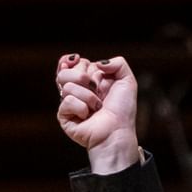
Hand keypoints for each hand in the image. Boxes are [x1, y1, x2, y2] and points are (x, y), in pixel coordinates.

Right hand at [56, 54, 140, 173]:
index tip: (77, 59)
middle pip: (64, 72)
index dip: (72, 61)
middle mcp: (77, 91)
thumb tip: (97, 63)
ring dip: (88, 96)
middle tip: (95, 88)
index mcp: (89, 80)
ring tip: (97, 107)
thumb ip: (118, 63)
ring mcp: (70, 104)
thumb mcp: (127, 81)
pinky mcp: (64, 116)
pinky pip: (67, 101)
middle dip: (82, 76)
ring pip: (66, 86)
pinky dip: (81, 107)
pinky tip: (88, 116)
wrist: (117, 132)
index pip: (71, 64)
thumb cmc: (123, 110)